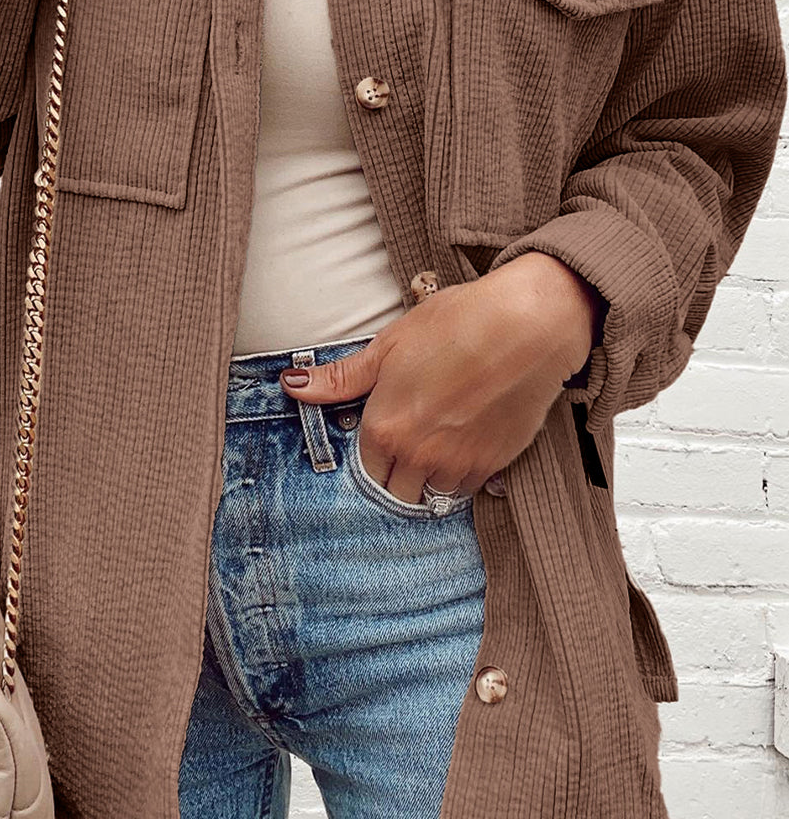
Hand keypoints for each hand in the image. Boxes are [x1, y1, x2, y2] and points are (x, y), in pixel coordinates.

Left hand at [278, 253, 602, 504]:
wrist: (528, 326)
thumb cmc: (457, 324)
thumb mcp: (389, 345)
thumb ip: (341, 377)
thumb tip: (291, 385)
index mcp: (384, 427)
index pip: (364, 466)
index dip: (372, 449)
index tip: (383, 435)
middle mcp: (416, 456)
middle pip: (394, 490)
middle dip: (395, 473)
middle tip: (409, 442)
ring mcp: (457, 465)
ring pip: (430, 495)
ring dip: (428, 480)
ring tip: (437, 447)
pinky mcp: (494, 465)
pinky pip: (467, 490)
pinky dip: (462, 478)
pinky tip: (466, 447)